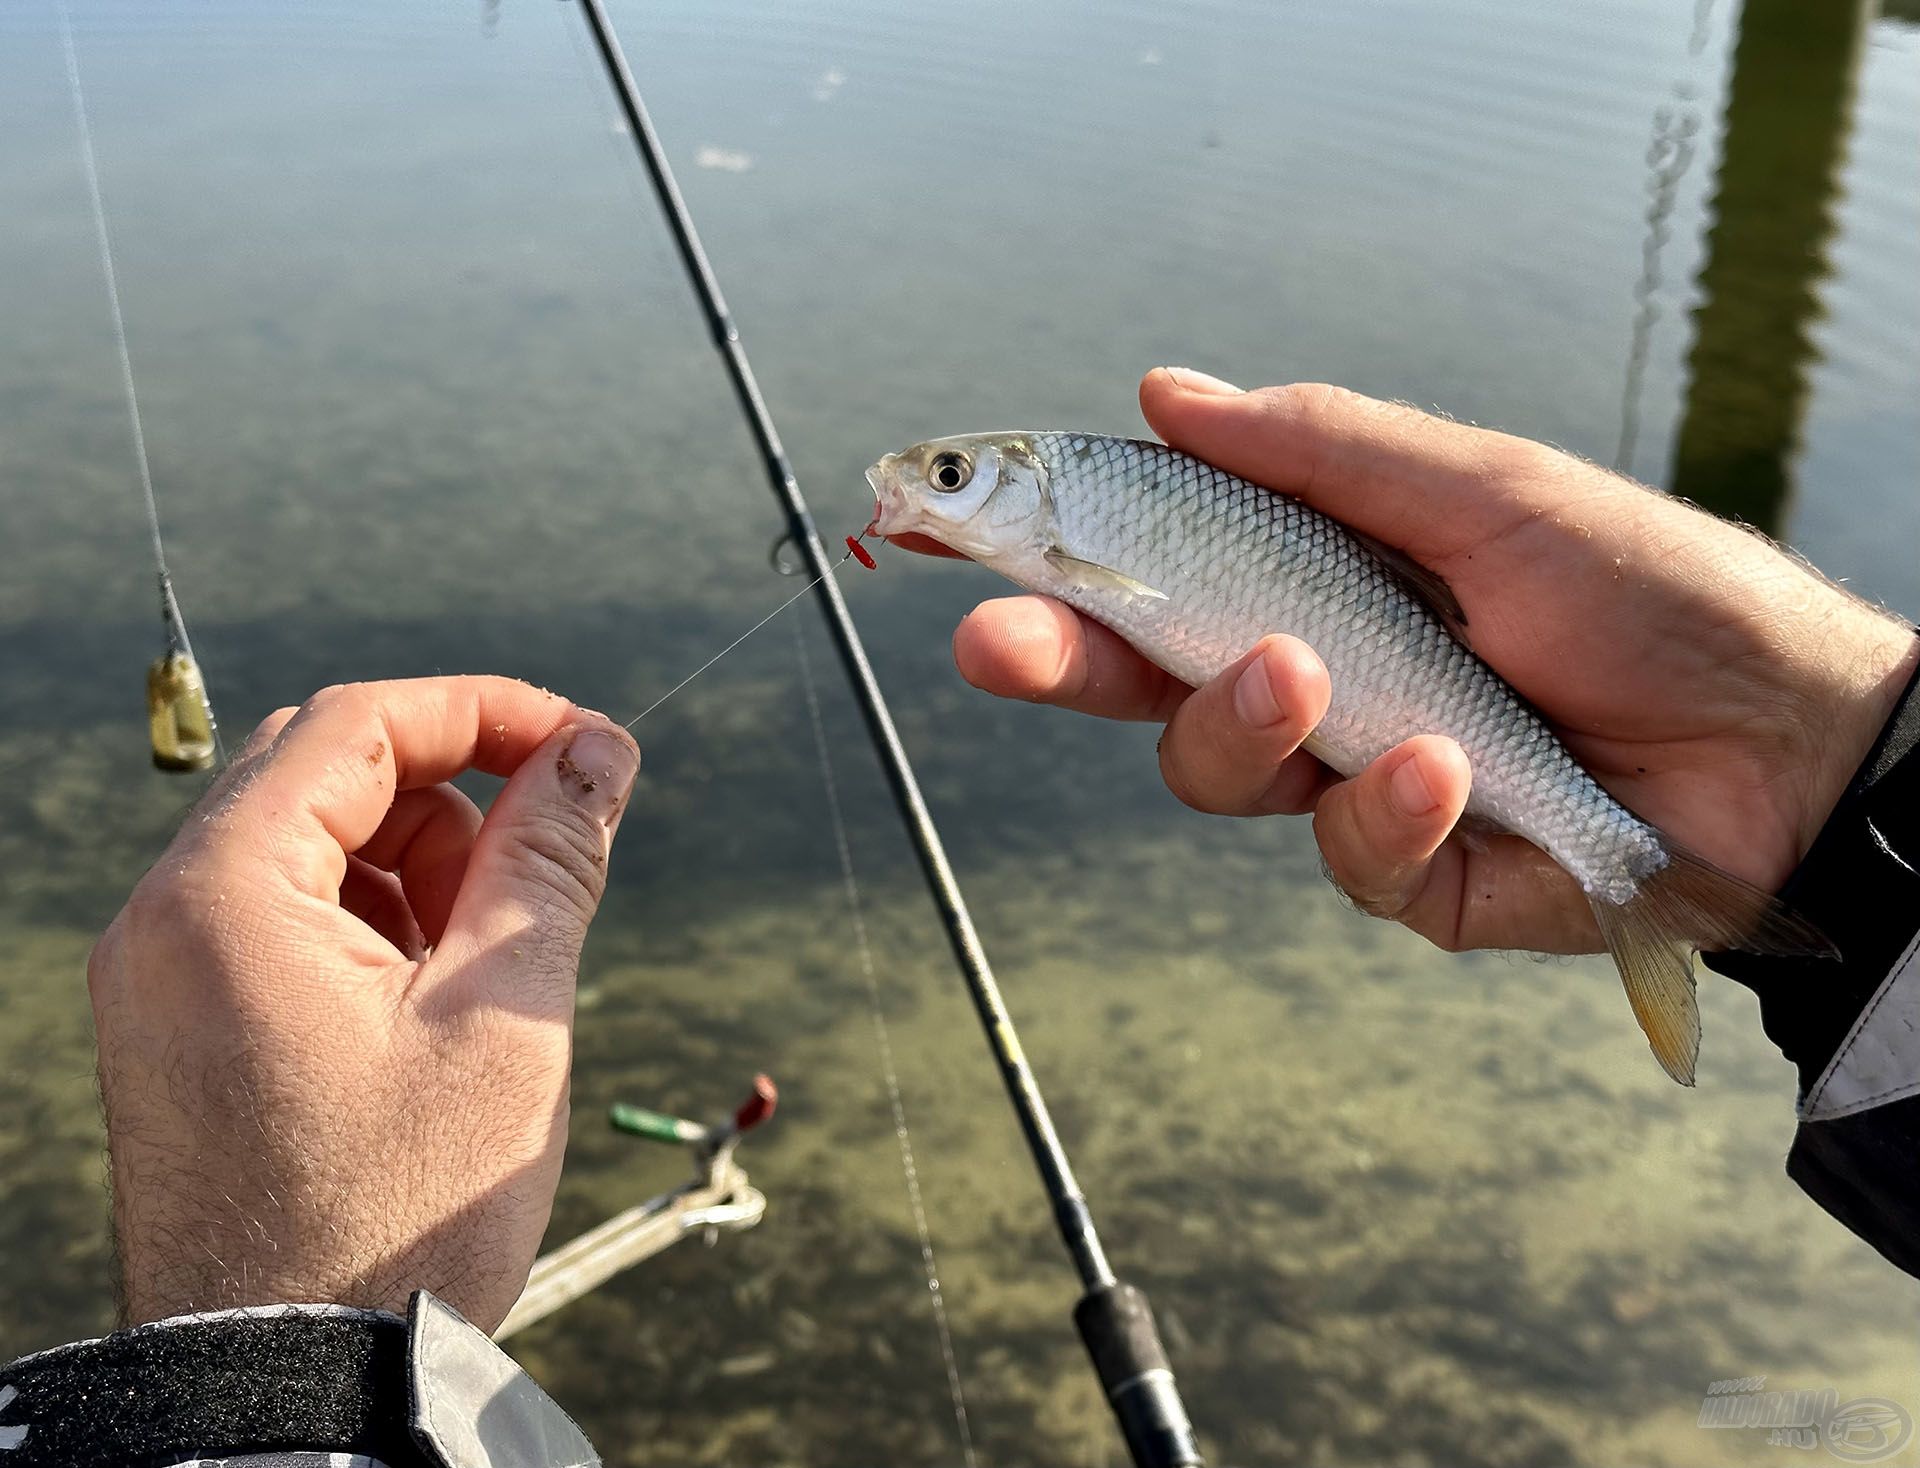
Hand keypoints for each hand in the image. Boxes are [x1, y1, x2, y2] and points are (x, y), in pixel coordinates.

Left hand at [87, 676, 639, 1328]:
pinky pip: (282, 921)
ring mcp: (160, 978)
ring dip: (419, 872)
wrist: (289, 1396)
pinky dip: (374, 930)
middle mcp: (163, 920)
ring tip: (486, 976)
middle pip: (328, 775)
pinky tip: (434, 1010)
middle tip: (546, 874)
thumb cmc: (396, 1215)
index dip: (488, 712)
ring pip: (310, 847)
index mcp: (222, 896)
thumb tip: (598, 750)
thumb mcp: (503, 1015)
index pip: (359, 725)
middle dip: (457, 803)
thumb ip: (550, 857)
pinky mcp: (179, 1028)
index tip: (587, 745)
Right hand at [930, 370, 1916, 955]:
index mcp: (1314, 579)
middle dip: (1060, 661)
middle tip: (996, 643)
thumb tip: (1166, 391)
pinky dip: (1384, 809)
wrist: (1792, 735)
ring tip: (1320, 679)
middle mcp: (1314, 683)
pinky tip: (1448, 768)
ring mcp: (1353, 784)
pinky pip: (1345, 858)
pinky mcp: (1413, 879)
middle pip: (1142, 684)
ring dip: (1245, 724)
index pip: (1150, 570)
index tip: (940, 534)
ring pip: (1219, 773)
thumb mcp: (1480, 487)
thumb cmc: (1649, 587)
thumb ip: (1322, 447)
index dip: (1047, 559)